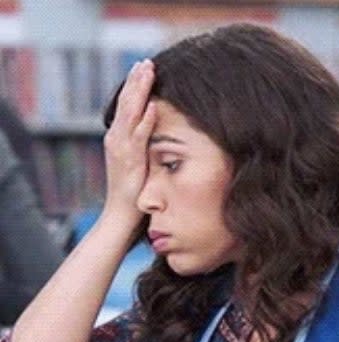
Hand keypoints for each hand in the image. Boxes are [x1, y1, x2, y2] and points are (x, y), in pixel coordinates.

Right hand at [102, 59, 156, 228]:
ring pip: (130, 114)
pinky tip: (152, 106)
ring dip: (139, 92)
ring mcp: (121, 150)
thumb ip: (143, 150)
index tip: (143, 69)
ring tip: (148, 72)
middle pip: (126, 104)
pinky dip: (144, 121)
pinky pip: (138, 138)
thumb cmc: (132, 195)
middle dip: (137, 82)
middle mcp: (116, 140)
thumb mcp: (138, 166)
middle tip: (146, 62)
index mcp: (119, 140)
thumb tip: (156, 140)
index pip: (126, 107)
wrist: (120, 217)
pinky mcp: (130, 162)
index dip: (134, 87)